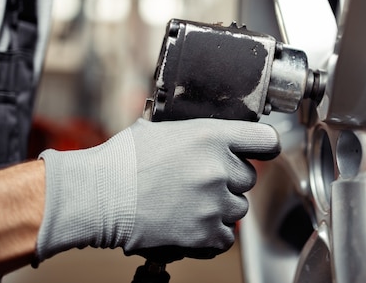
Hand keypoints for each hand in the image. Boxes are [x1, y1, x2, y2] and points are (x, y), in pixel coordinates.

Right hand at [35, 118, 278, 262]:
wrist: (99, 197)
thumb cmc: (123, 160)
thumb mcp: (161, 128)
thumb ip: (195, 131)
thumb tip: (209, 132)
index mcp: (211, 136)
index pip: (265, 140)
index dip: (264, 146)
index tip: (262, 151)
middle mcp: (218, 169)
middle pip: (249, 178)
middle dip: (230, 180)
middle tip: (201, 181)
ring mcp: (214, 203)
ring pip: (239, 209)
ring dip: (221, 207)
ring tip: (190, 203)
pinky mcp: (204, 234)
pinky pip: (226, 237)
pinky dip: (212, 233)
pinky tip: (191, 223)